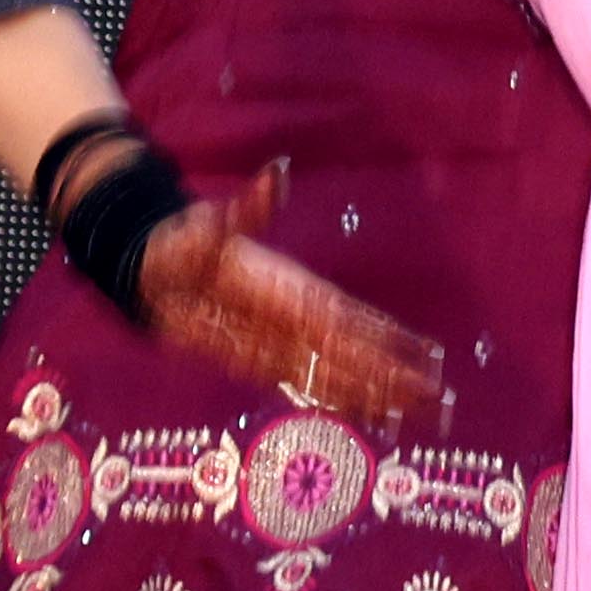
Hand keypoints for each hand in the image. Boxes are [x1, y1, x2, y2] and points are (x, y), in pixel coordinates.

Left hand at [136, 203, 446, 427]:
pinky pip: (308, 385)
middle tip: (439, 401)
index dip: (386, 340)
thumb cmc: (181, 245)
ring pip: (339, 375)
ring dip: (376, 397)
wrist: (151, 270)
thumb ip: (245, 211)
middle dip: (395, 378)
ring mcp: (282, 342)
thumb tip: (276, 173)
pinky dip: (339, 402)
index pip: (348, 320)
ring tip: (418, 417)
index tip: (426, 355)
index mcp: (291, 289)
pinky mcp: (262, 361)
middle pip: (355, 353)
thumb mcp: (209, 228)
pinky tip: (369, 417)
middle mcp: (295, 319)